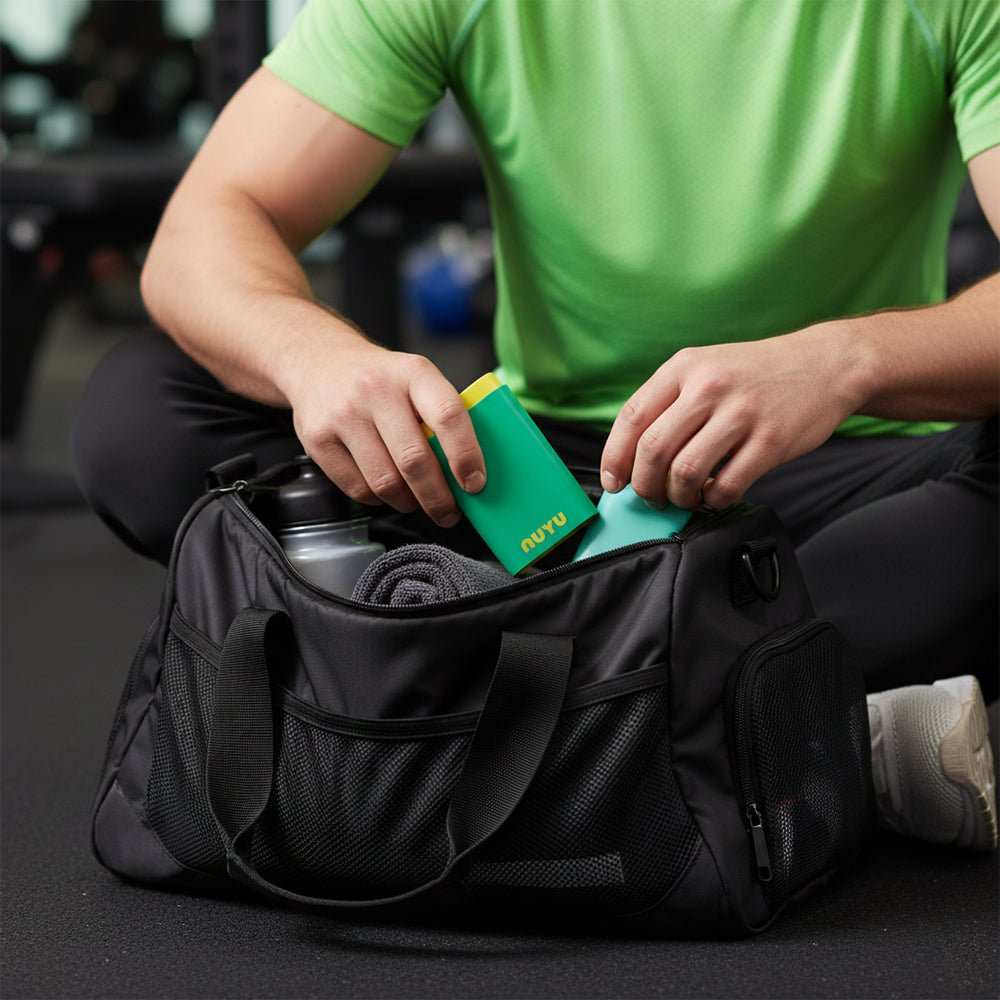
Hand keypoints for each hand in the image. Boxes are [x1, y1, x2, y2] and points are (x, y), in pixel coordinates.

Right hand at [281, 341, 484, 526]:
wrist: (319, 362)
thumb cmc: (381, 380)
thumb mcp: (417, 379)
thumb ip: (442, 416)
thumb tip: (472, 472)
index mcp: (414, 373)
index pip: (448, 416)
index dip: (466, 455)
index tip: (475, 484)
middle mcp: (376, 390)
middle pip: (414, 460)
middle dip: (437, 497)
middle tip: (448, 513)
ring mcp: (343, 414)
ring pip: (385, 481)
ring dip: (408, 503)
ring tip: (416, 502)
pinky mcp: (318, 439)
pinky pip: (357, 488)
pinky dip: (378, 499)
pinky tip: (385, 491)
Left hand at [599, 324, 868, 508]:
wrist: (825, 364)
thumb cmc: (755, 375)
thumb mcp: (706, 368)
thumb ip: (669, 404)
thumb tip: (631, 458)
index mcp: (684, 367)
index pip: (632, 418)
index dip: (615, 458)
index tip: (614, 483)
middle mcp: (709, 386)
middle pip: (653, 450)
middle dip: (645, 485)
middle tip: (652, 496)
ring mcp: (741, 413)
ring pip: (685, 472)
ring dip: (678, 497)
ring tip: (685, 497)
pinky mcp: (771, 440)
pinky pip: (727, 486)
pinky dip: (714, 500)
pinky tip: (716, 495)